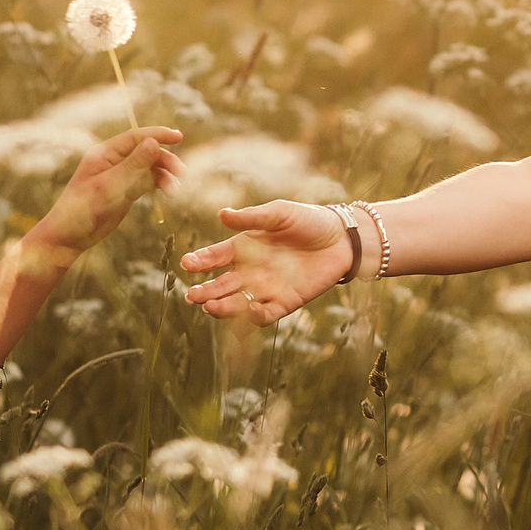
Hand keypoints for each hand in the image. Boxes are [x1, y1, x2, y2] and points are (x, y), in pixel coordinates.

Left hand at [30, 128, 185, 261]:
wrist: (69, 236)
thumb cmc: (83, 210)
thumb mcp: (109, 186)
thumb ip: (133, 165)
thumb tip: (153, 142)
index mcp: (105, 153)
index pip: (136, 136)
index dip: (158, 135)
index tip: (179, 137)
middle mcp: (114, 160)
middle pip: (147, 152)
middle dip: (165, 160)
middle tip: (181, 174)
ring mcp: (120, 175)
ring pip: (150, 167)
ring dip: (164, 175)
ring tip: (174, 191)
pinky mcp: (125, 190)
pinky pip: (147, 181)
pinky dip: (159, 185)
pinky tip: (168, 193)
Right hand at [179, 200, 352, 321]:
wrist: (343, 238)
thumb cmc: (309, 220)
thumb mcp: (280, 213)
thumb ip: (253, 216)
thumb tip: (222, 214)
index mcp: (246, 246)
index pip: (217, 256)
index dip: (201, 261)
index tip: (187, 264)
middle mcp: (252, 270)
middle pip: (222, 284)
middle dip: (206, 290)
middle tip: (192, 295)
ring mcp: (267, 288)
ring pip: (238, 302)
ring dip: (224, 306)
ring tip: (210, 306)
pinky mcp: (286, 302)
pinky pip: (267, 314)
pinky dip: (256, 316)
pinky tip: (249, 311)